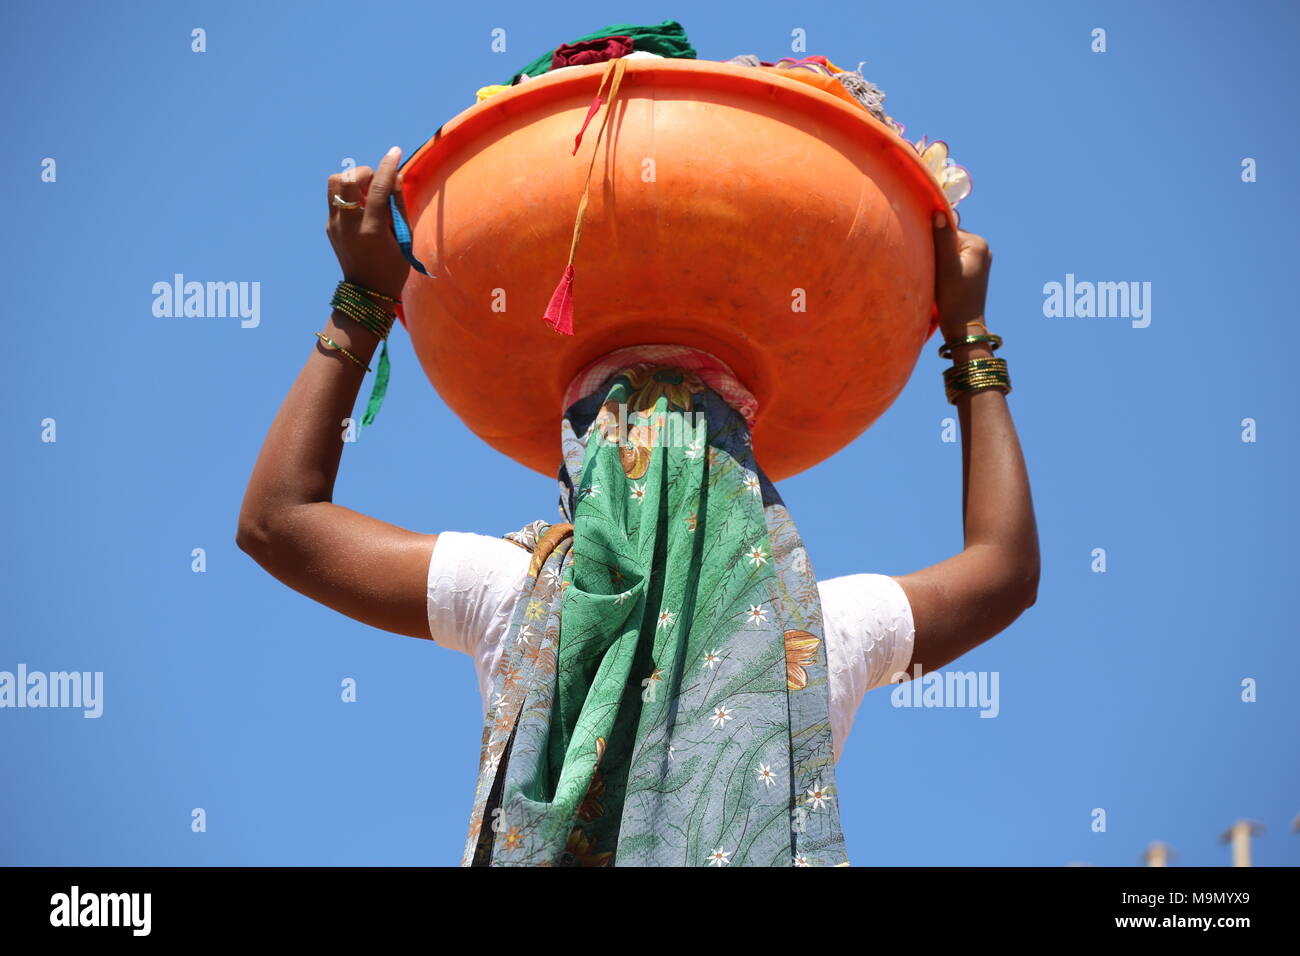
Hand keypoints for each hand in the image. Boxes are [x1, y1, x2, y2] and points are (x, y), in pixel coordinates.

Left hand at [326, 146, 410, 301]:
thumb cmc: (393, 266)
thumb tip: (394, 176)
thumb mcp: (403, 238)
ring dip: (351, 180)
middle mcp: (348, 225)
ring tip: (366, 193)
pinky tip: (361, 206)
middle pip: (346, 178)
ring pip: (334, 183)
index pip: (376, 188)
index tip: (395, 151)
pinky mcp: (329, 226)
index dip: (387, 166)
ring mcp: (334, 225)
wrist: (367, 292)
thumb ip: (397, 205)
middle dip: (364, 172)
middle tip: (377, 183)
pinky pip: (334, 197)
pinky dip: (348, 194)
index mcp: (370, 230)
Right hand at [932, 212, 991, 339]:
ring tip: (938, 279)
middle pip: (949, 239)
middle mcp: (983, 248)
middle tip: (932, 271)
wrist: (964, 327)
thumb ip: (942, 239)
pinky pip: (954, 260)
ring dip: (939, 260)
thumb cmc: (954, 299)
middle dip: (937, 251)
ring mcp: (980, 260)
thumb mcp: (945, 267)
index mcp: (978, 243)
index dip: (933, 242)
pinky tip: (943, 282)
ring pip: (950, 250)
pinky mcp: (974, 271)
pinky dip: (945, 268)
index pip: (947, 230)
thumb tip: (938, 211)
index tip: (929, 261)